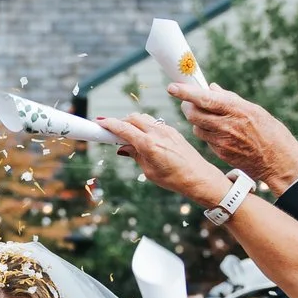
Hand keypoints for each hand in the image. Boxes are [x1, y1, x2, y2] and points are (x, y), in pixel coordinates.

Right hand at [96, 112, 233, 204]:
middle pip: (132, 118)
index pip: (124, 128)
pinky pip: (154, 122)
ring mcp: (166, 129)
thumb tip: (122, 147)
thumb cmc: (174, 179)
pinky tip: (142, 136)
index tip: (98, 123)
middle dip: (120, 122)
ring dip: (132, 122)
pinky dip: (144, 126)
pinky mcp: (172, 130)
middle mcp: (157, 133)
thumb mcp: (149, 171)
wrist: (198, 177)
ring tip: (127, 134)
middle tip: (111, 131)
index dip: (109, 124)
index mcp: (149, 144)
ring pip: (143, 118)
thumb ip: (135, 155)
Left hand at [167, 83, 297, 193]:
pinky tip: (217, 132)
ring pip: (196, 128)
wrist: (279, 162)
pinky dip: (206, 133)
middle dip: (187, 106)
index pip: (204, 99)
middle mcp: (226, 125)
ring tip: (206, 117)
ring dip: (196, 121)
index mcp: (236, 110)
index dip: (186, 93)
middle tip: (188, 101)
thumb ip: (230, 99)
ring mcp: (222, 141)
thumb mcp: (255, 110)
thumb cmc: (272, 132)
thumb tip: (211, 88)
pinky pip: (206, 140)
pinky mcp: (220, 153)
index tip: (172, 87)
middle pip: (193, 114)